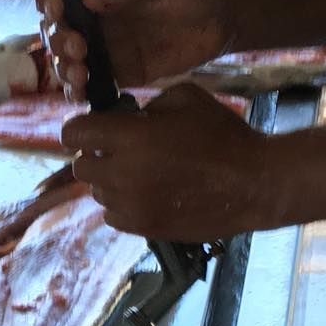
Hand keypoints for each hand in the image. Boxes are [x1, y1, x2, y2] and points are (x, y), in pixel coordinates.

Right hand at [34, 0, 236, 101]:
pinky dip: (80, 91)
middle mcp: (98, 17)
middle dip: (58, 39)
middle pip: (58, 29)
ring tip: (80, 73)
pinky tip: (81, 93)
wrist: (227, 13)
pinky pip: (94, 84)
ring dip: (64, 68)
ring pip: (70, 60)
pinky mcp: (124, 72)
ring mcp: (109, 46)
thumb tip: (89, 0)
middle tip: (78, 47)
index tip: (57, 8)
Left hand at [64, 84, 292, 241]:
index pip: (73, 134)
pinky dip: (122, 204)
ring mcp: (132, 206)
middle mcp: (123, 174)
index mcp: (130, 138)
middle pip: (80, 167)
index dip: (79, 129)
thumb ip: (146, 105)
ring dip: (110, 181)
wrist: (252, 183)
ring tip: (139, 172)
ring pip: (97, 193)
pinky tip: (144, 193)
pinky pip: (113, 216)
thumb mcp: (185, 97)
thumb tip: (125, 118)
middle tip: (119, 150)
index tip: (92, 128)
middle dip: (94, 155)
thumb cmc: (223, 134)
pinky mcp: (145, 228)